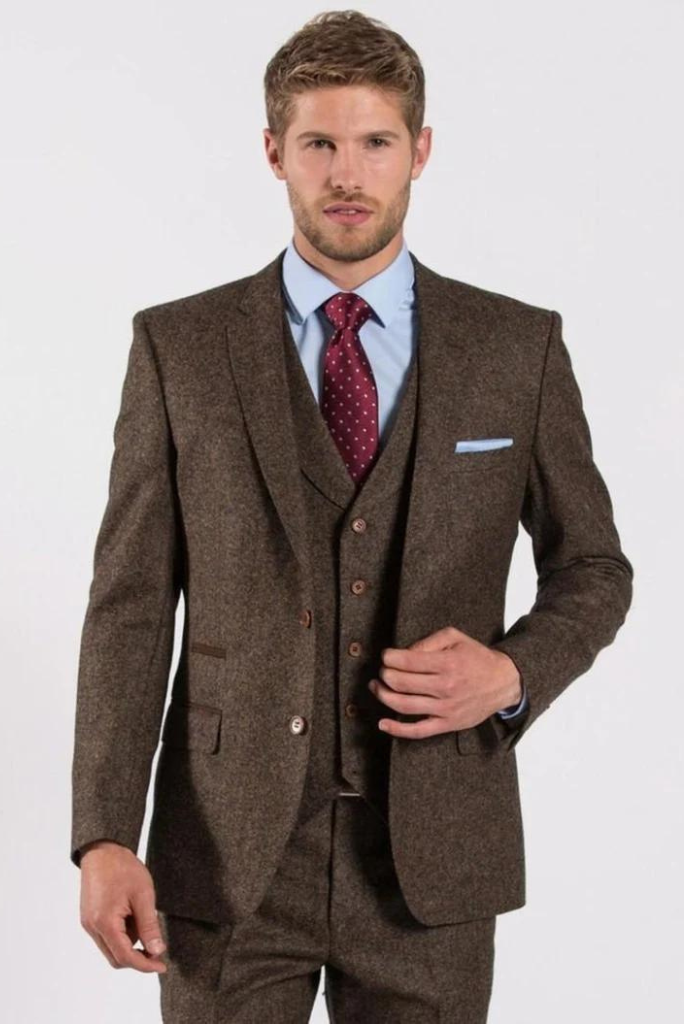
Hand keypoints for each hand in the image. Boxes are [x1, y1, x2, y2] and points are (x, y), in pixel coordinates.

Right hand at [79, 841, 166, 972]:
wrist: (102, 850)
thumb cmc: (122, 868)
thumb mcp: (142, 895)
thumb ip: (148, 925)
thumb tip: (157, 951)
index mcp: (104, 923)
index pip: (125, 957)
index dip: (145, 965)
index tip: (162, 965)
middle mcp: (92, 927)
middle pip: (116, 957)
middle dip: (138, 957)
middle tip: (157, 947)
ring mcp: (89, 923)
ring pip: (111, 948)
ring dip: (130, 942)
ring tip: (142, 915)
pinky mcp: (89, 917)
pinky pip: (107, 936)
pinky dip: (122, 933)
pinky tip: (132, 913)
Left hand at [368, 625, 521, 739]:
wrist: (503, 682)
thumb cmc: (477, 658)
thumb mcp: (455, 638)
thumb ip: (428, 642)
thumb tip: (404, 653)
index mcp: (447, 663)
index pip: (407, 660)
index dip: (389, 657)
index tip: (386, 655)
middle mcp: (446, 687)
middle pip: (401, 683)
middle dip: (384, 674)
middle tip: (382, 670)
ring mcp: (446, 708)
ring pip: (404, 705)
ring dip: (383, 696)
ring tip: (376, 687)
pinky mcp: (447, 724)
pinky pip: (418, 731)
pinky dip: (397, 729)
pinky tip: (383, 723)